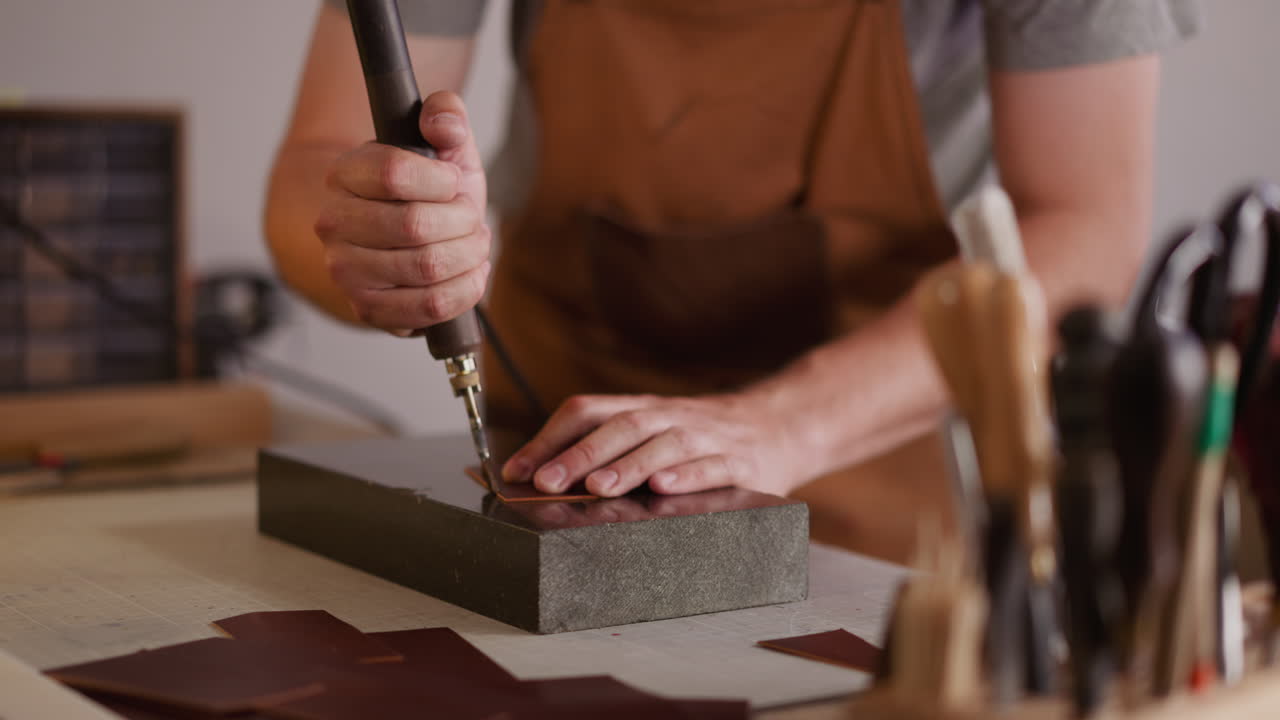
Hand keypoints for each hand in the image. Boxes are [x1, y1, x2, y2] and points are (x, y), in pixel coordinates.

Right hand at [315, 91, 489, 334]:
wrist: (402, 246)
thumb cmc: (425, 194)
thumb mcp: (442, 148)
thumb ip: (446, 116)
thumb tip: (442, 122)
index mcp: (346, 174)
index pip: (394, 173)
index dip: (441, 180)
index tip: (453, 182)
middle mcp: (334, 223)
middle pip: (415, 225)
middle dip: (463, 221)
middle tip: (472, 218)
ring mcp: (347, 270)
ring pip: (428, 267)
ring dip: (469, 255)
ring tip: (474, 245)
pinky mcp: (368, 309)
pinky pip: (429, 305)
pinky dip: (465, 290)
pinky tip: (471, 274)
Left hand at [500, 392, 815, 497]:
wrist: (780, 427)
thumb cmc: (702, 438)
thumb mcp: (656, 432)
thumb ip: (608, 448)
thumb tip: (538, 477)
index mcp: (643, 410)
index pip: (588, 411)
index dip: (551, 438)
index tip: (517, 471)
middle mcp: (671, 418)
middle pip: (622, 426)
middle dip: (581, 454)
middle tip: (547, 483)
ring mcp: (708, 439)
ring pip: (664, 445)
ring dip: (628, 465)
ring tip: (597, 488)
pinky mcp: (742, 464)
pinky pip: (713, 467)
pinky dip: (688, 477)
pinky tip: (664, 489)